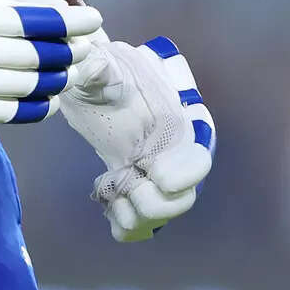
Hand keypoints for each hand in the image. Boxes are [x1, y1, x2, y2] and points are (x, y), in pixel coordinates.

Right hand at [0, 0, 101, 122]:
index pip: (36, 19)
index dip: (69, 21)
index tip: (92, 18)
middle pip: (36, 54)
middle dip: (68, 51)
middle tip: (85, 49)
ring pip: (27, 84)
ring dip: (57, 79)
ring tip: (72, 72)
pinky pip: (7, 111)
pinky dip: (35, 107)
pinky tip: (52, 99)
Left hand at [56, 35, 214, 240]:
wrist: (91, 89)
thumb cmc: (102, 76)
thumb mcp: (101, 68)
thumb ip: (100, 68)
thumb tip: (93, 63)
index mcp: (173, 129)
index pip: (198, 162)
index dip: (183, 175)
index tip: (153, 171)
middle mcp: (170, 158)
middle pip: (183, 201)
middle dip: (152, 201)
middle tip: (125, 183)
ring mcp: (152, 179)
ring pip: (160, 216)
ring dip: (135, 214)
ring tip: (110, 193)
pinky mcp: (132, 191)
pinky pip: (137, 225)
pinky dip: (123, 225)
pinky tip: (107, 204)